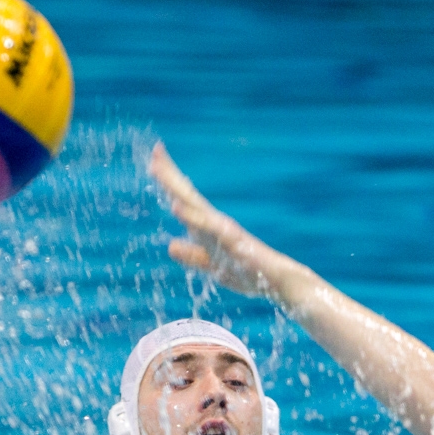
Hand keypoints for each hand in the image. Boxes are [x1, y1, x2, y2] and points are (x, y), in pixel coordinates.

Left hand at [148, 142, 300, 298]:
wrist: (279, 283)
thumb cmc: (249, 273)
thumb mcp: (213, 267)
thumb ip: (193, 256)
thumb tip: (171, 245)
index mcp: (208, 228)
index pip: (184, 200)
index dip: (168, 183)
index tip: (153, 162)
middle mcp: (215, 223)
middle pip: (187, 195)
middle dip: (170, 174)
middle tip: (155, 151)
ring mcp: (223, 230)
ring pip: (194, 205)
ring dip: (176, 187)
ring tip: (158, 168)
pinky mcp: (233, 242)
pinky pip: (209, 229)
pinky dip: (192, 217)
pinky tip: (176, 207)